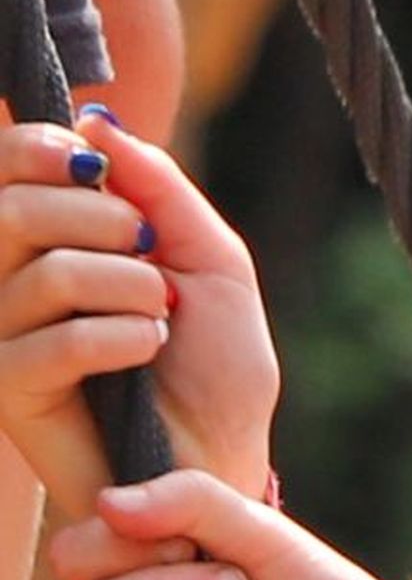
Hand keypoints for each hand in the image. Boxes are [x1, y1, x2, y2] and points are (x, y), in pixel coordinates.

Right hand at [0, 109, 277, 517]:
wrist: (222, 457)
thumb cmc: (216, 367)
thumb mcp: (211, 262)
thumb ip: (159, 189)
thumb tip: (100, 122)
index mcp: (47, 241)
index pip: (4, 167)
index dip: (38, 149)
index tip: (92, 165)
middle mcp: (8, 281)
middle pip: (12, 210)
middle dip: (102, 221)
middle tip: (148, 254)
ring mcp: (2, 335)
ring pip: (45, 272)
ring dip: (129, 288)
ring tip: (159, 317)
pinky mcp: (9, 391)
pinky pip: (55, 340)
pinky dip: (122, 338)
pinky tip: (144, 353)